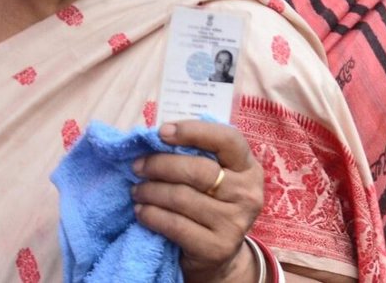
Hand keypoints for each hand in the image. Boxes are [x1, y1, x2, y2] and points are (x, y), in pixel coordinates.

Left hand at [133, 121, 265, 281]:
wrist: (219, 255)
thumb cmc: (210, 205)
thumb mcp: (216, 179)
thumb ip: (197, 156)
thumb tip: (156, 137)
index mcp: (249, 169)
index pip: (228, 140)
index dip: (194, 131)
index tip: (162, 132)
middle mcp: (248, 194)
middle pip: (199, 170)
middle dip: (160, 165)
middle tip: (137, 166)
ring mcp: (235, 222)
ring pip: (182, 198)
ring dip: (150, 191)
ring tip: (136, 190)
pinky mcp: (217, 247)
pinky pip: (174, 225)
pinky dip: (151, 215)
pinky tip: (141, 211)